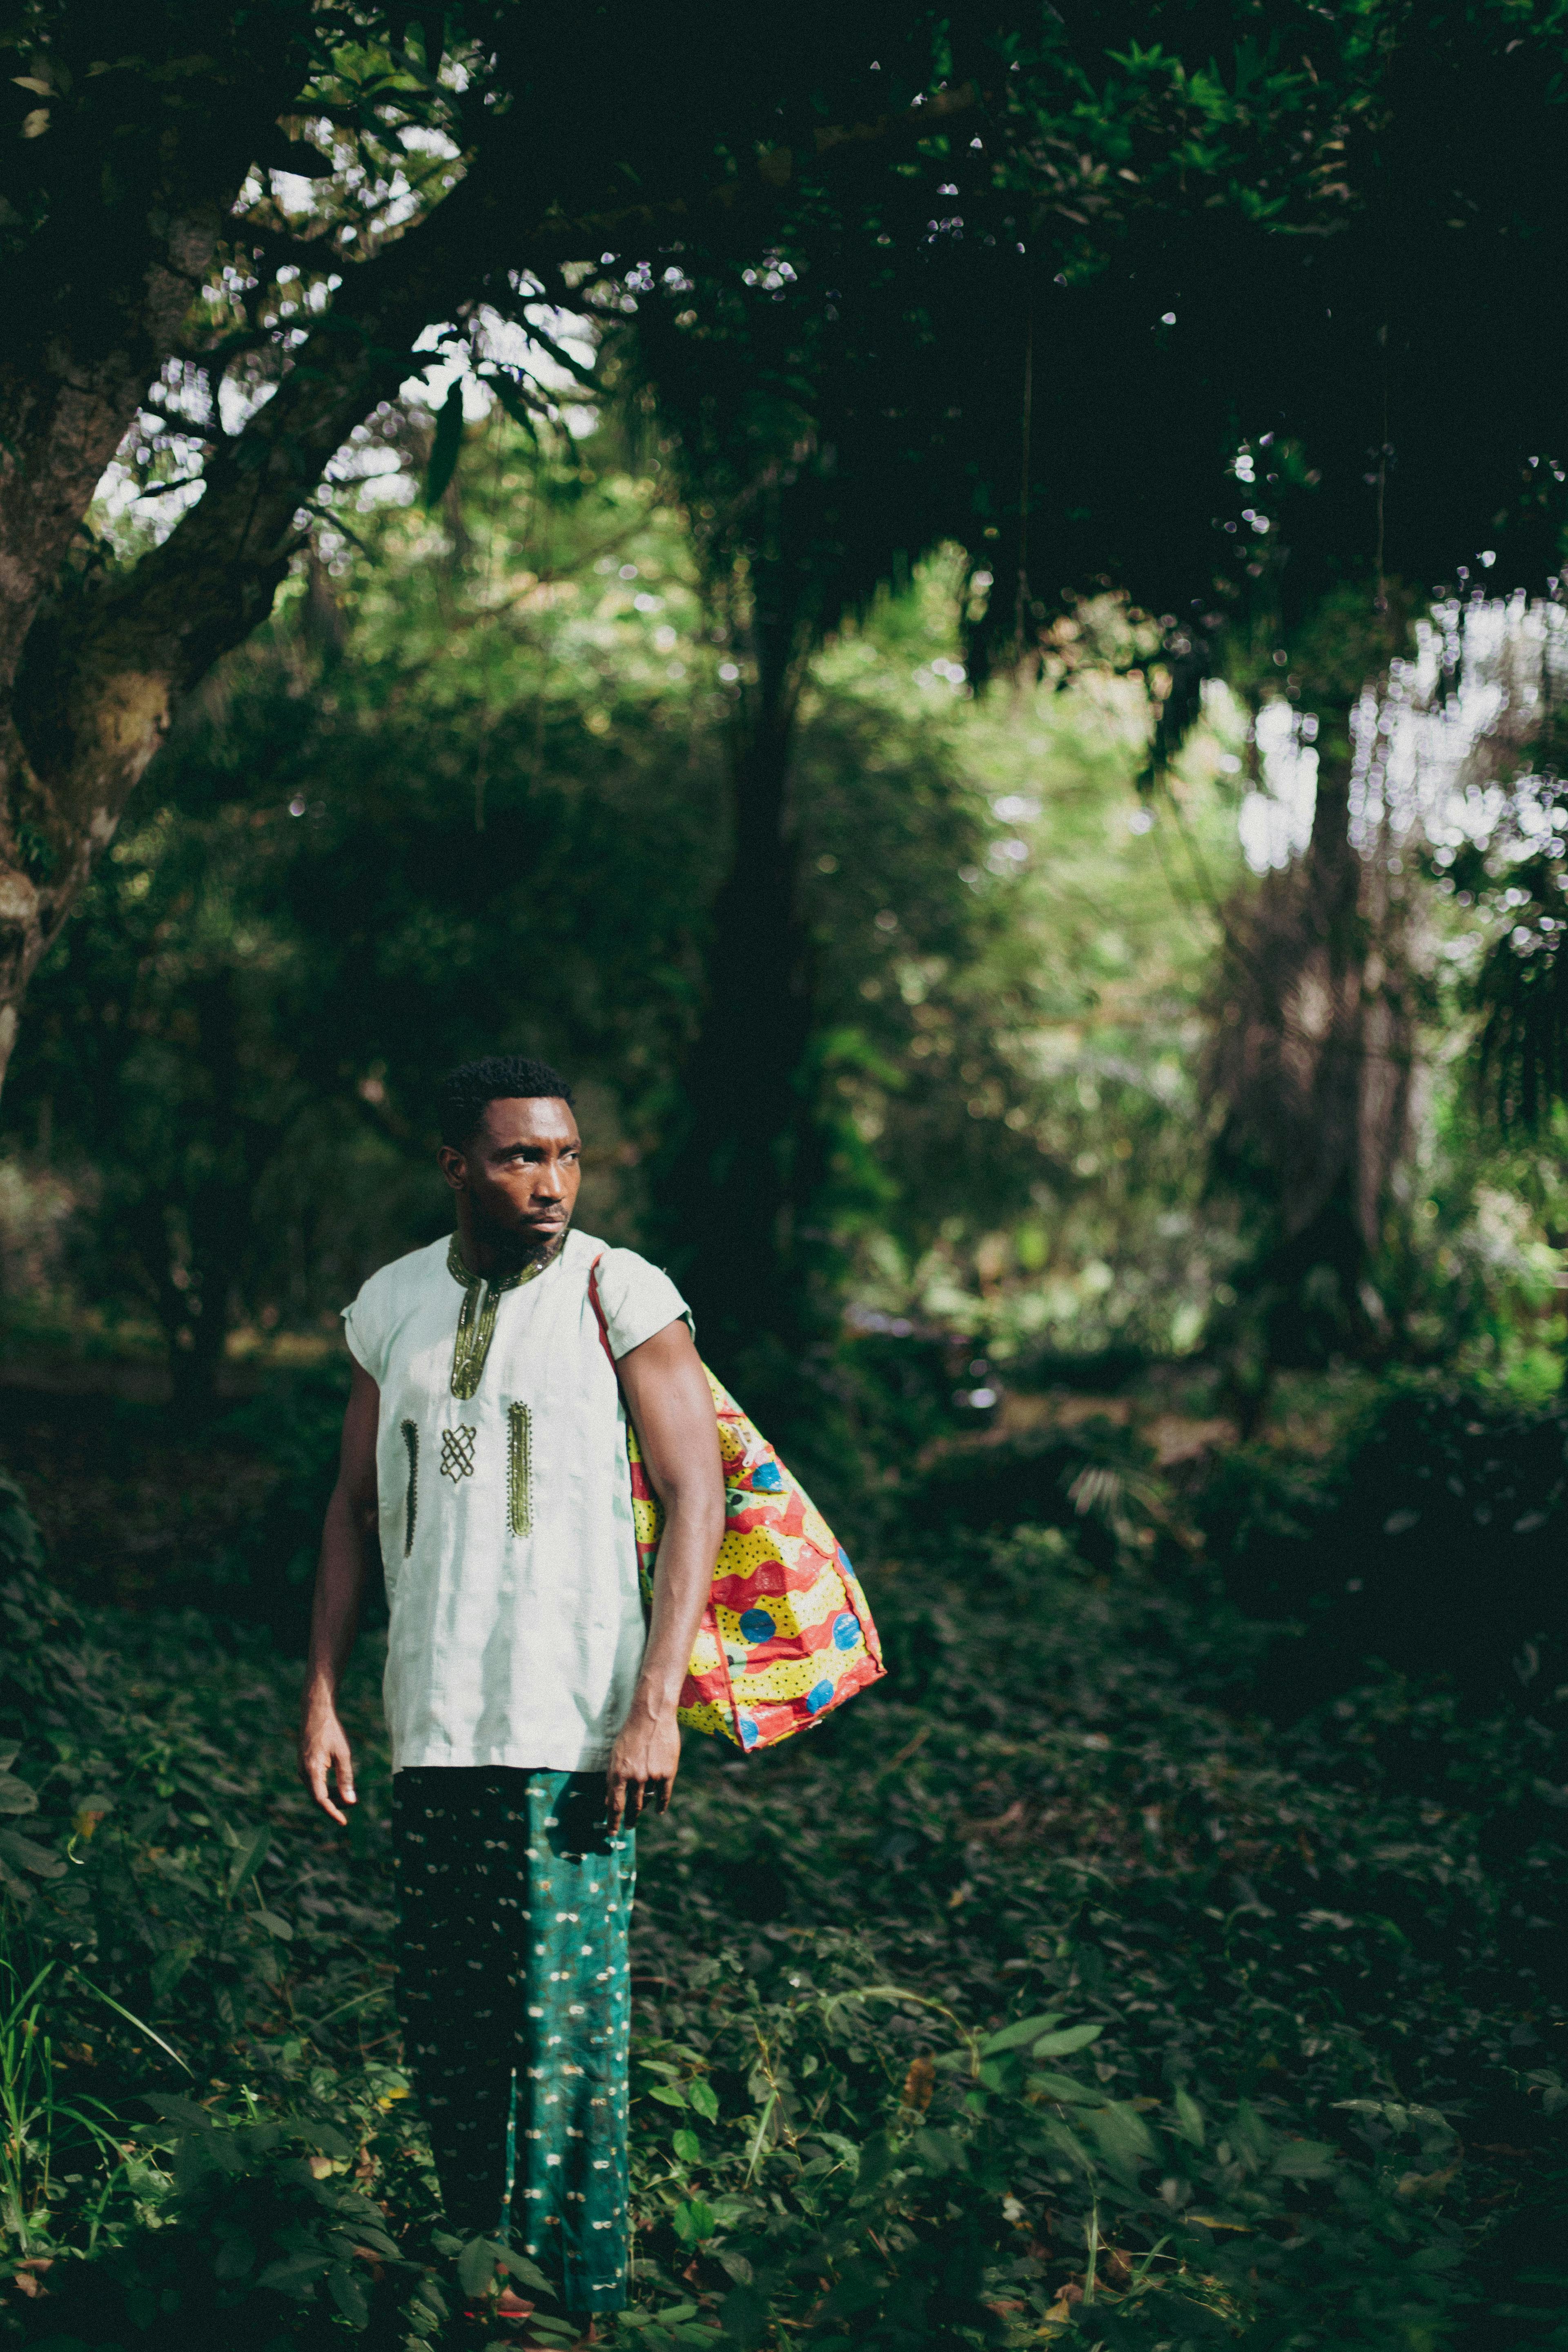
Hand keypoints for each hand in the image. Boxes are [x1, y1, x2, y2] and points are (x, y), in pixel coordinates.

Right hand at [299, 1684, 356, 1825]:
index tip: (343, 1822)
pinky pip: (315, 1783)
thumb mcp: (342, 1754)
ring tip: (348, 1795)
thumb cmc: (330, 1731)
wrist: (315, 1713)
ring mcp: (302, 1769)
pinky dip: (327, 1788)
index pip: (321, 1800)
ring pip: (316, 1791)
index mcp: (312, 1771)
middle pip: (318, 1798)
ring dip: (331, 1796)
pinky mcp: (305, 1766)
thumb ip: (346, 1778)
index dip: (332, 1812)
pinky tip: (339, 1785)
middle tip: (352, 1805)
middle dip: (334, 1805)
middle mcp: (303, 1773)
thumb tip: (350, 1801)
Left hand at [606, 1699, 680, 1832]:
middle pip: (631, 1807)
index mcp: (618, 1774)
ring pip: (646, 1801)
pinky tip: (658, 1811)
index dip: (613, 1821)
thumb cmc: (629, 1734)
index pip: (615, 1805)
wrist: (652, 1716)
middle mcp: (635, 1778)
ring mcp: (652, 1776)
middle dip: (628, 1819)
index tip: (611, 1832)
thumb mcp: (615, 1756)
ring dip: (641, 1811)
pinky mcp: (667, 1773)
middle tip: (627, 1826)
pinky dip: (661, 1805)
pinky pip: (664, 1795)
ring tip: (638, 1816)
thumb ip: (612, 1779)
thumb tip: (608, 1801)